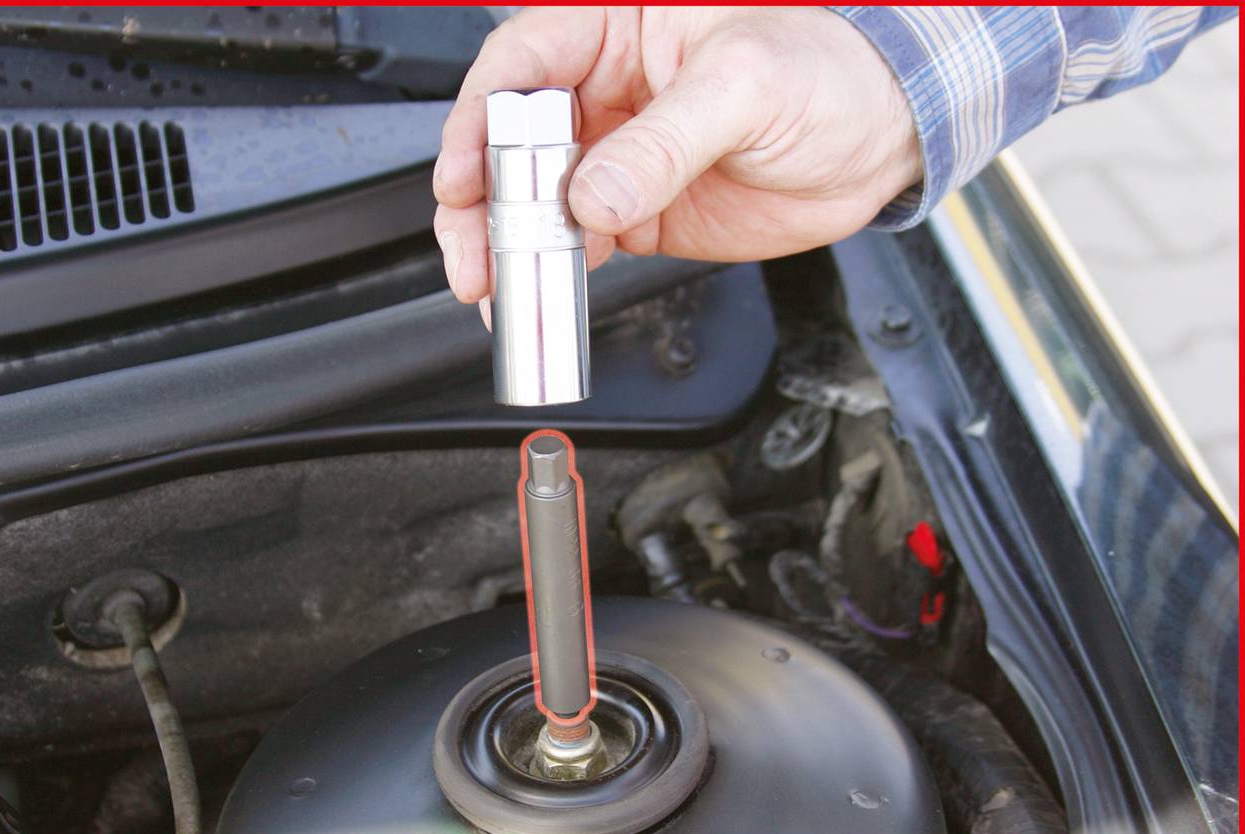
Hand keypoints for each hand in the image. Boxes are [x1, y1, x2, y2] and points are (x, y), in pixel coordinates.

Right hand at [433, 7, 921, 327]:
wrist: (881, 138)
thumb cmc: (829, 70)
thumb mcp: (745, 86)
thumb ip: (665, 143)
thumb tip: (595, 197)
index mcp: (616, 28)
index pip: (521, 66)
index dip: (480, 121)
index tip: (465, 177)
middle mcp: (606, 91)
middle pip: (510, 142)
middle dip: (479, 200)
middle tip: (471, 254)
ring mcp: (619, 157)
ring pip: (535, 200)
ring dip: (508, 246)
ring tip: (492, 286)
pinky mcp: (640, 212)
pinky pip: (580, 242)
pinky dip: (555, 270)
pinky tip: (538, 291)